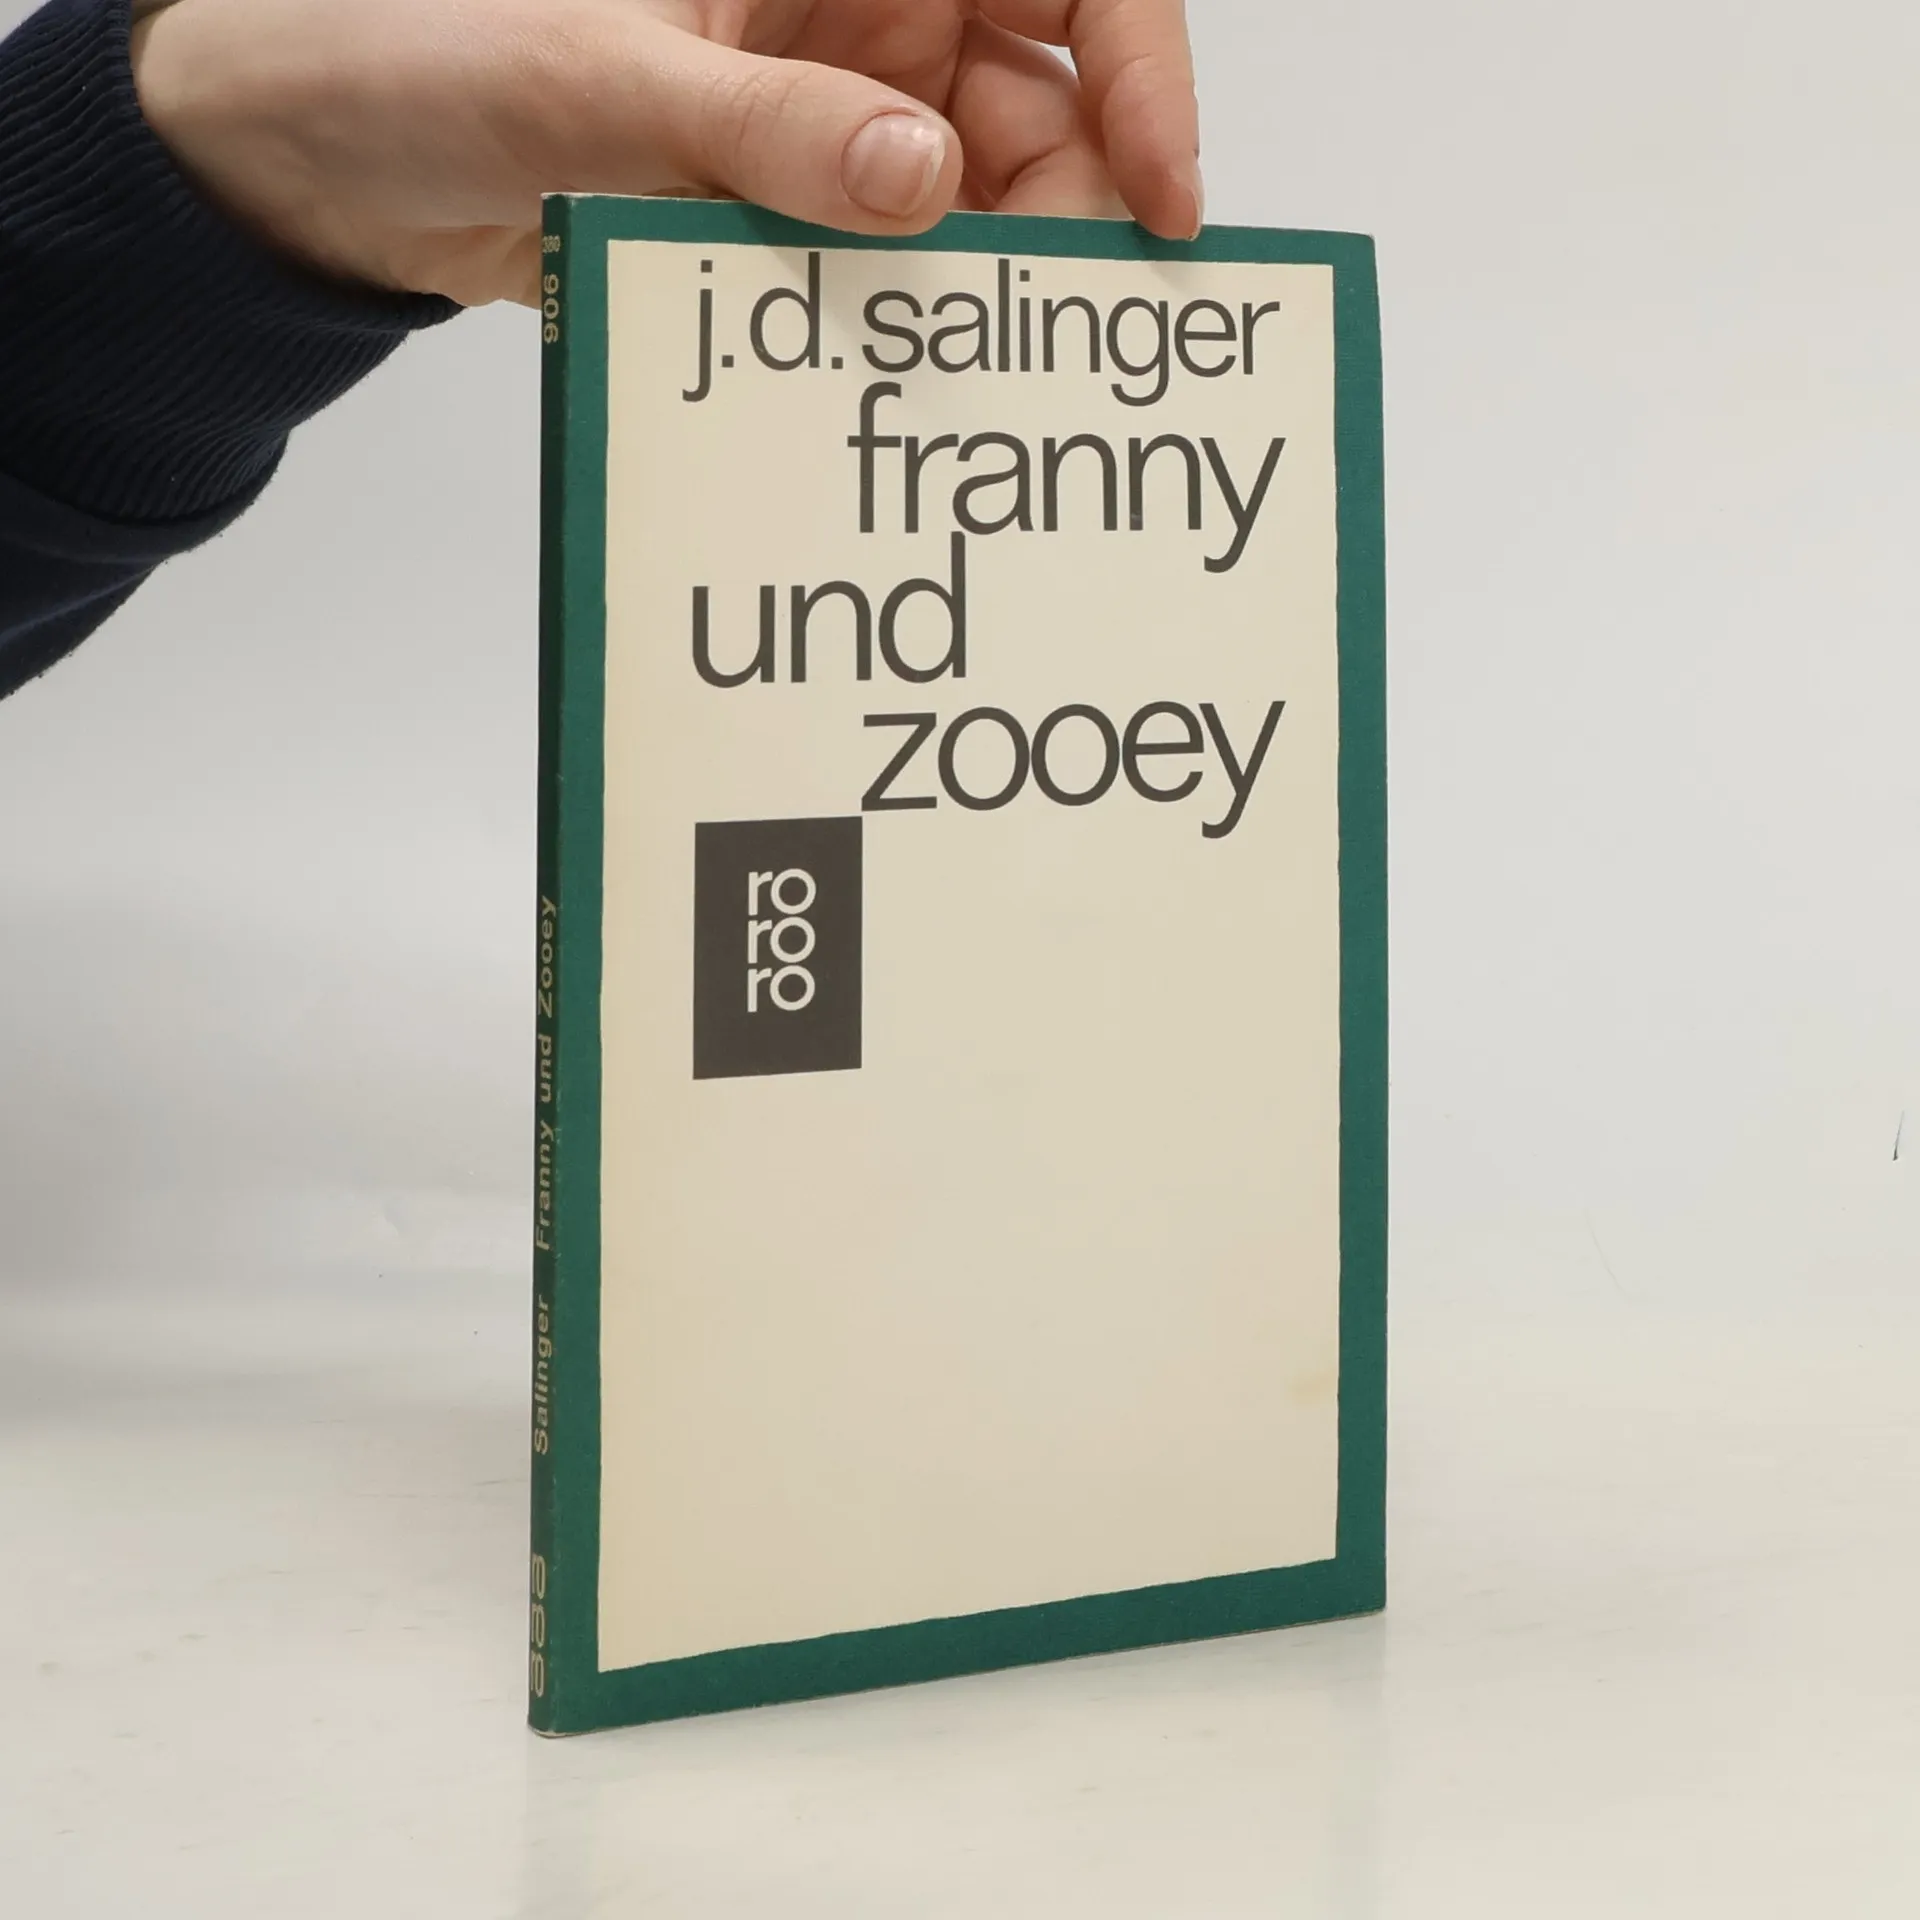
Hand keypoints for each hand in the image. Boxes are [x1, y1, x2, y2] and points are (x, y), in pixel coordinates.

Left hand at [130, 0, 1199, 309]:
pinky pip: (889, 265)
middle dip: (1063, 206)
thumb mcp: (597, 76)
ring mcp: (822, 114)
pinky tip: (896, 368)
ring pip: (974, 197)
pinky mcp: (787, 209)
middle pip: (1039, 98)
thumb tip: (918, 181)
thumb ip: (761, 131)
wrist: (332, 164)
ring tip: (969, 363)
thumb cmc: (426, 55)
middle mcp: (851, 12)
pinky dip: (906, 318)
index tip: (1161, 192)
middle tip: (1048, 321)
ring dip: (984, 281)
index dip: (1137, 62)